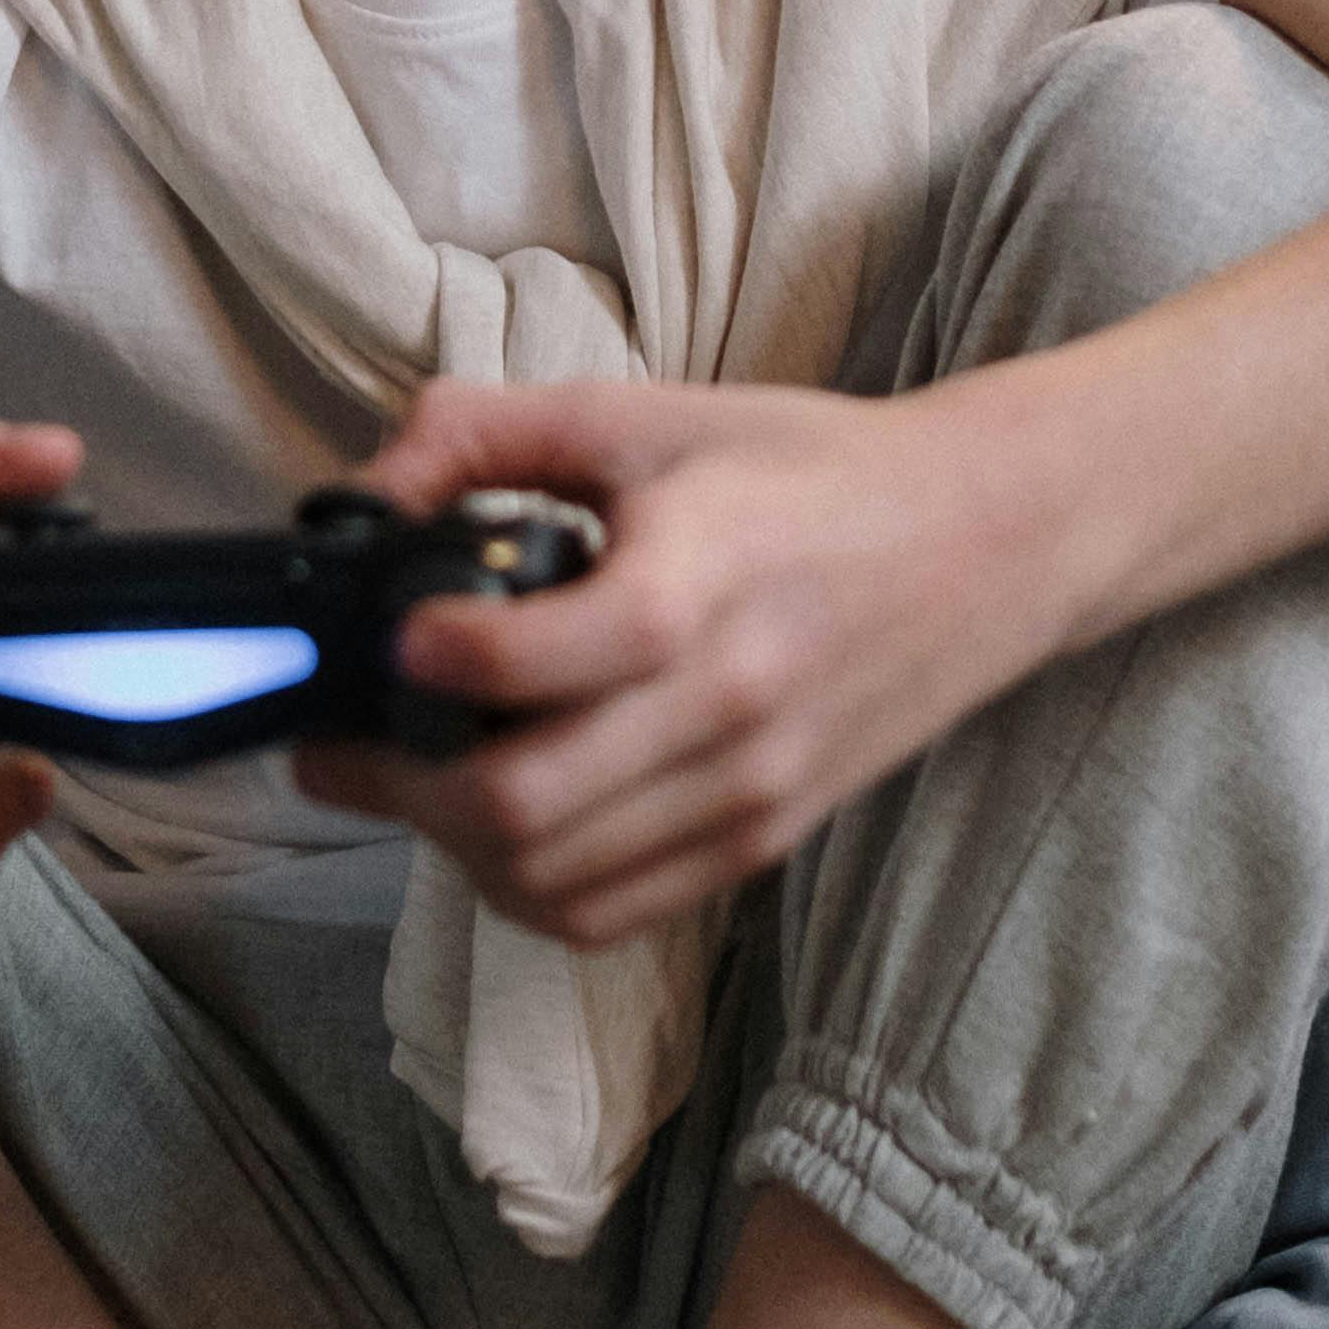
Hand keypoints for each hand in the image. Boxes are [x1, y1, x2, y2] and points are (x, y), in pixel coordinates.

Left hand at [294, 371, 1051, 950]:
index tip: (383, 634)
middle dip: (398, 782)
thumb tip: (359, 497)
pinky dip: (528, 888)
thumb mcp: (648, 416)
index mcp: (692, 585)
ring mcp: (747, 793)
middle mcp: (722, 709)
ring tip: (418, 776)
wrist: (987, 543)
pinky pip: (609, 912)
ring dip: (452, 844)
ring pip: (547, 882)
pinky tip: (499, 824)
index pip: (520, 663)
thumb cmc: (808, 471)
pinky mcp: (762, 841)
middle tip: (342, 738)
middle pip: (515, 808)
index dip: (423, 658)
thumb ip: (488, 433)